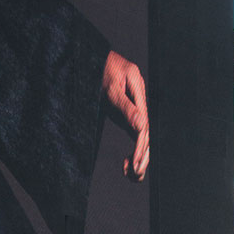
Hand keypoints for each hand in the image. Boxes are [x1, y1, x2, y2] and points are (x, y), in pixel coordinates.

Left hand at [102, 50, 149, 180]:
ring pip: (140, 136)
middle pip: (145, 132)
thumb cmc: (97, 68)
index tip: (134, 163)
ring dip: (138, 157)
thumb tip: (142, 126)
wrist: (87, 57)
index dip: (140, 146)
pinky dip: (132, 150)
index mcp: (138, 88)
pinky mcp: (125, 113)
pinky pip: (133, 134)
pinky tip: (127, 165)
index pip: (144, 123)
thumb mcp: (110, 88)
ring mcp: (133, 107)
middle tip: (134, 174)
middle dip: (141, 155)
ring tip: (131, 175)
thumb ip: (125, 107)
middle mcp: (138, 99)